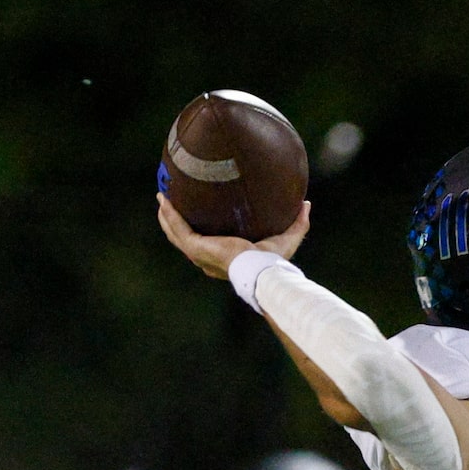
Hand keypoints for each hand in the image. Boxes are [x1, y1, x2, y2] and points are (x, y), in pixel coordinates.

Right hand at [156, 194, 309, 280]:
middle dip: (176, 221)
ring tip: (162, 197)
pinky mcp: (196, 247)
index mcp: (224, 259)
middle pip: (185, 238)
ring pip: (176, 233)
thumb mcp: (287, 239)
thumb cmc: (273, 263)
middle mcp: (207, 259)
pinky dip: (170, 214)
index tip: (197, 215)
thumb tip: (306, 204)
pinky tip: (164, 200)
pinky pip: (178, 228)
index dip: (200, 230)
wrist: (261, 272)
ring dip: (167, 216)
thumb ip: (298, 223)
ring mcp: (199, 254)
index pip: (207, 244)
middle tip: (171, 203)